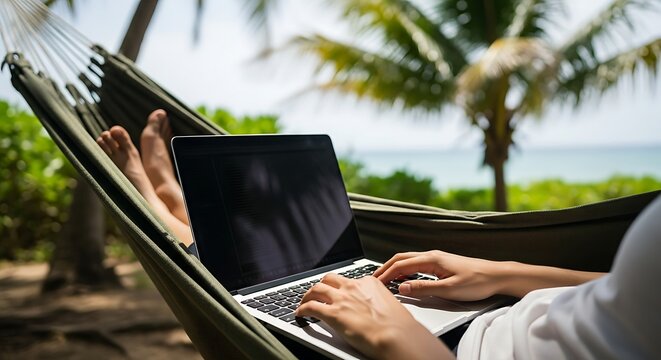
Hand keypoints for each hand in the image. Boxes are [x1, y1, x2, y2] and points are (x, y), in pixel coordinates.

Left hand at [297, 273, 449, 359]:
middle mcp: (353, 287)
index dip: (340, 287)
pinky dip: (302, 309)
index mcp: (368, 282)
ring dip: (307, 295)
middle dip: (321, 285)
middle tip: (317, 292)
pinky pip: (311, 307)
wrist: (396, 335)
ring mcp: (342, 299)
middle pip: (329, 279)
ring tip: (304, 301)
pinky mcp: (333, 314)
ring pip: (316, 289)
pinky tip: (300, 313)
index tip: (338, 292)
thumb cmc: (399, 325)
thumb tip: (375, 309)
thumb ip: (377, 302)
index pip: (349, 280)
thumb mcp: (389, 304)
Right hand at [373, 251, 500, 300]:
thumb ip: (424, 288)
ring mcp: (437, 258)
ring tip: (385, 278)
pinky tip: (405, 278)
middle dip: (386, 268)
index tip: (376, 283)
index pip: (401, 265)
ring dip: (395, 268)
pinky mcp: (441, 264)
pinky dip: (405, 269)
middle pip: (401, 258)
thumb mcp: (449, 289)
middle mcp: (432, 255)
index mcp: (432, 259)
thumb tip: (403, 288)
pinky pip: (417, 264)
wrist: (496, 275)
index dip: (386, 274)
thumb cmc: (477, 281)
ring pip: (408, 260)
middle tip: (374, 279)